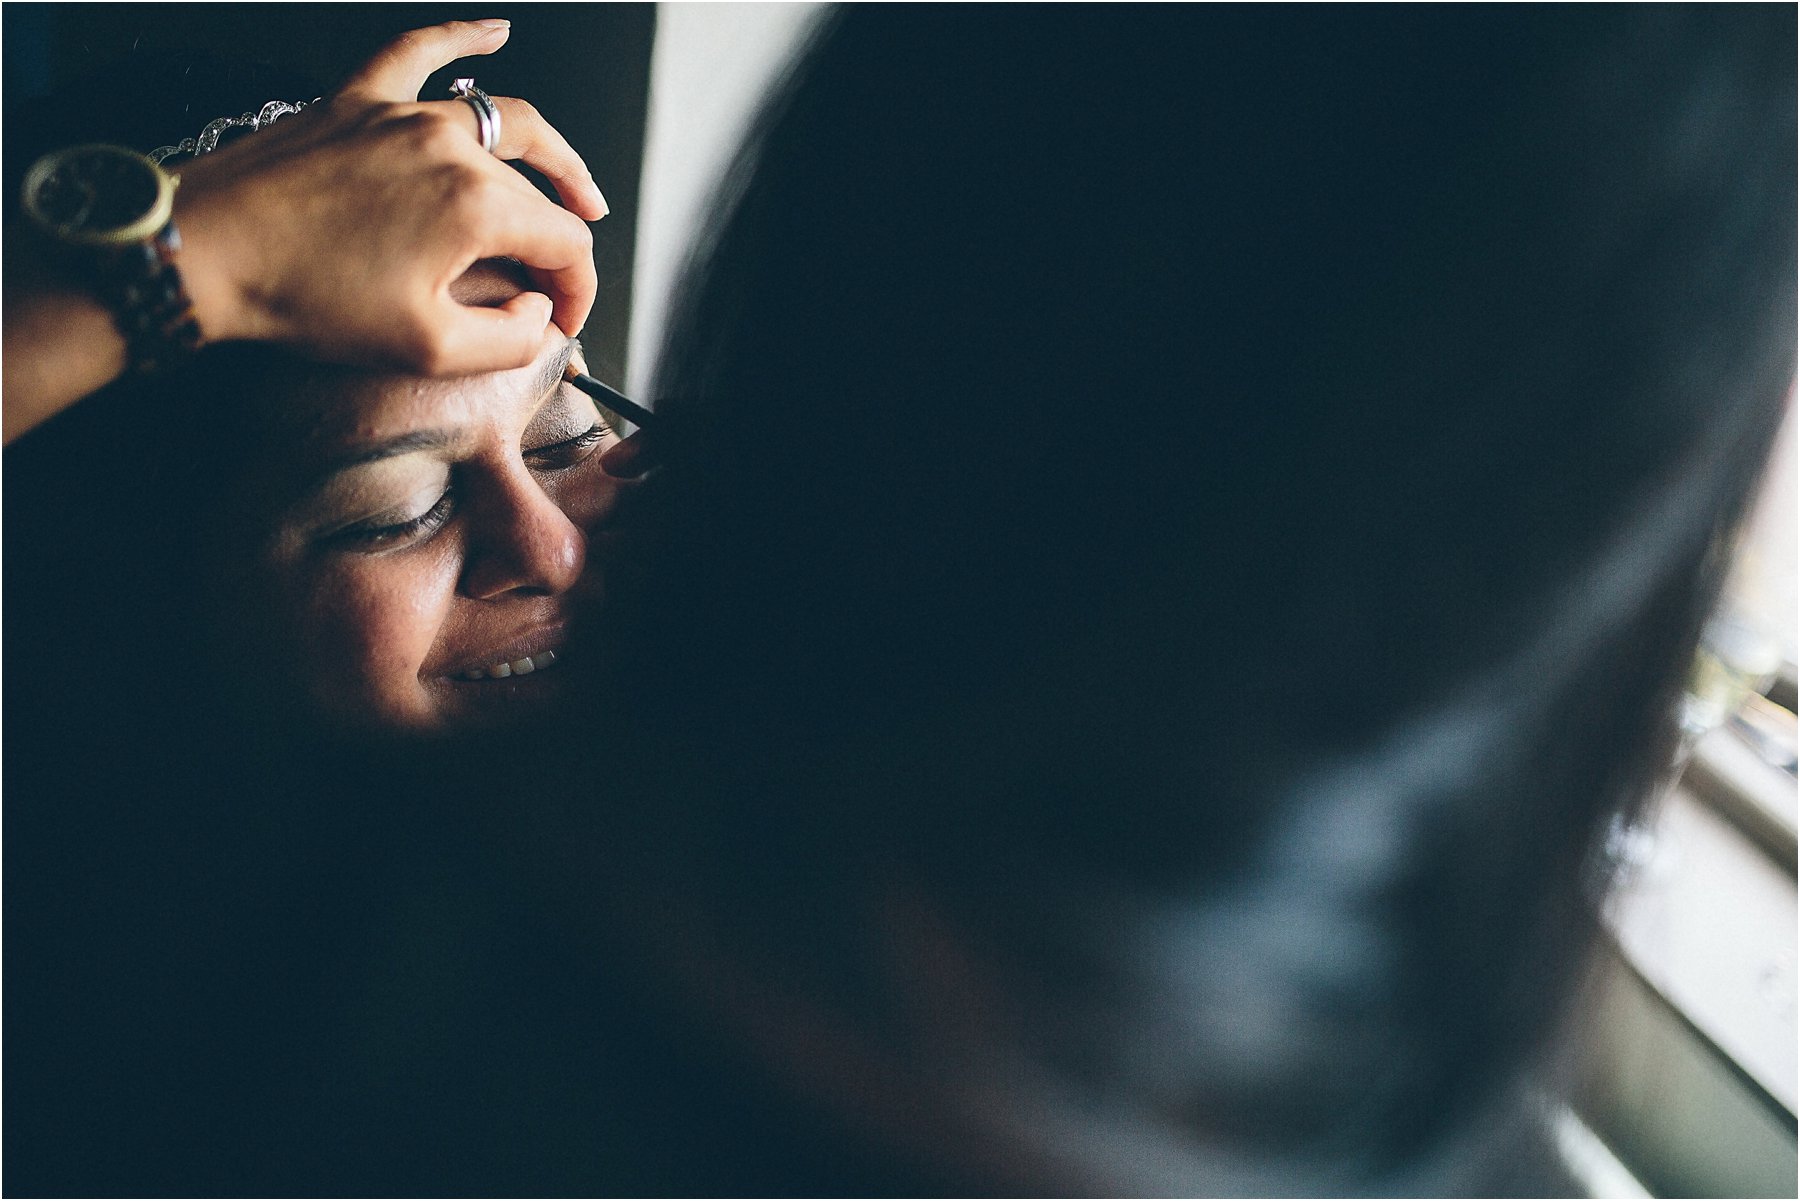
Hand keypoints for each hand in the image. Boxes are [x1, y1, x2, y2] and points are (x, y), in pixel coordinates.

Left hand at [173, 19, 603, 375]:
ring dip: (549, 152)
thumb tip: (539, 316)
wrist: (206, 253)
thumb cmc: (305, 298)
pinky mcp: (356, 102)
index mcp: (474, 205)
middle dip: (561, 239)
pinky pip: (418, 52)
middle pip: (539, 187)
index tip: (562, 321)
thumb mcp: (426, 348)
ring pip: (502, 118)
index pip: (564, 243)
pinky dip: (462, 38)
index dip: (577, 290)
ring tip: (572, 182)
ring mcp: (400, 114)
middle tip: (559, 280)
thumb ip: (507, 339)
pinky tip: (494, 32)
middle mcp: (447, 146)